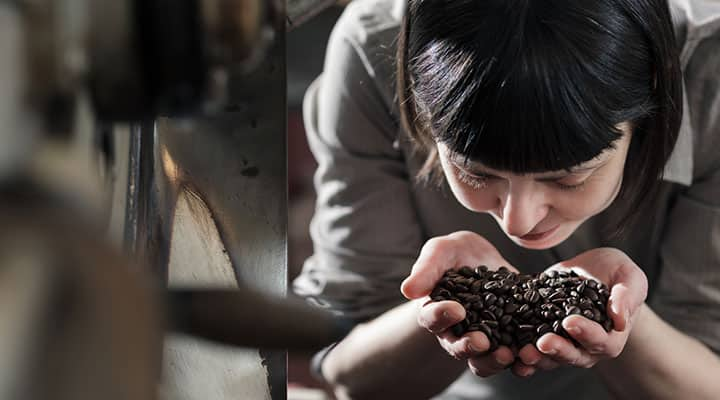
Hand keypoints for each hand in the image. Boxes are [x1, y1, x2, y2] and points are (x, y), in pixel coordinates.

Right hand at [401, 231, 520, 376]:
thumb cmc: (456, 253)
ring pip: (482, 361)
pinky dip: (520, 361)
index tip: (455, 309)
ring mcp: (482, 338)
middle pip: (457, 348)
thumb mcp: (441, 251)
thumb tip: (408, 290)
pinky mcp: (508, 339)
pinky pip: (512, 358)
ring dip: (493, 361)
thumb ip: (426, 268)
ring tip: (506, 354)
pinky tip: (529, 354)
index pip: (431, 318)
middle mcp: (456, 331)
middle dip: (468, 346)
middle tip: (480, 341)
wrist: (485, 258)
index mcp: (435, 310)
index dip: (441, 317)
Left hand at [515, 247, 648, 373]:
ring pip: (549, 358)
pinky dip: (517, 353)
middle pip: (573, 356)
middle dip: (558, 350)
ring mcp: (562, 343)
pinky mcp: (540, 334)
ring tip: (523, 352)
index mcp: (610, 336)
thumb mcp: (627, 276)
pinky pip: (529, 349)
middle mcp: (586, 347)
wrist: (590, 270)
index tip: (570, 322)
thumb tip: (619, 319)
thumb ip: (627, 295)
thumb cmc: (614, 274)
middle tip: (543, 342)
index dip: (587, 334)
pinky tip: (506, 350)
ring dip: (536, 358)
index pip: (600, 341)